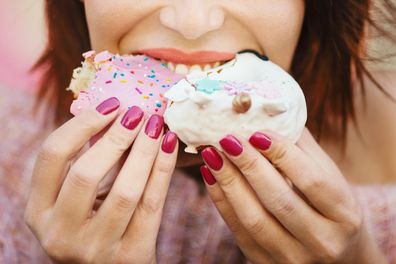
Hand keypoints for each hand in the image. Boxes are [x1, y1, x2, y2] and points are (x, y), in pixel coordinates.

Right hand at [25, 98, 178, 263]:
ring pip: (125, 189)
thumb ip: (87, 165)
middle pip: (86, 172)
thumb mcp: (76, 201)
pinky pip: (152, 203)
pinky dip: (163, 169)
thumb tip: (117, 115)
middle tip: (138, 113)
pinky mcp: (130, 255)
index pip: (52, 156)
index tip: (112, 105)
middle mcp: (59, 233)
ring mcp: (95, 248)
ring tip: (156, 125)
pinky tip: (170, 145)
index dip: (82, 124)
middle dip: (116, 137)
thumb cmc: (94, 225)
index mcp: (39, 211)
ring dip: (144, 150)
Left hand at [200, 128, 383, 262]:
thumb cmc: (331, 208)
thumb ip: (304, 150)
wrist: (336, 256)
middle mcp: (323, 242)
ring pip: (255, 219)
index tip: (257, 132)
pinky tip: (211, 177)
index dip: (282, 154)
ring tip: (213, 155)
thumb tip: (271, 115)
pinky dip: (222, 202)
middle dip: (250, 166)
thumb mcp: (331, 178)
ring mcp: (294, 258)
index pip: (312, 181)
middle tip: (227, 139)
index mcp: (344, 215)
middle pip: (280, 200)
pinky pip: (239, 232)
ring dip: (229, 183)